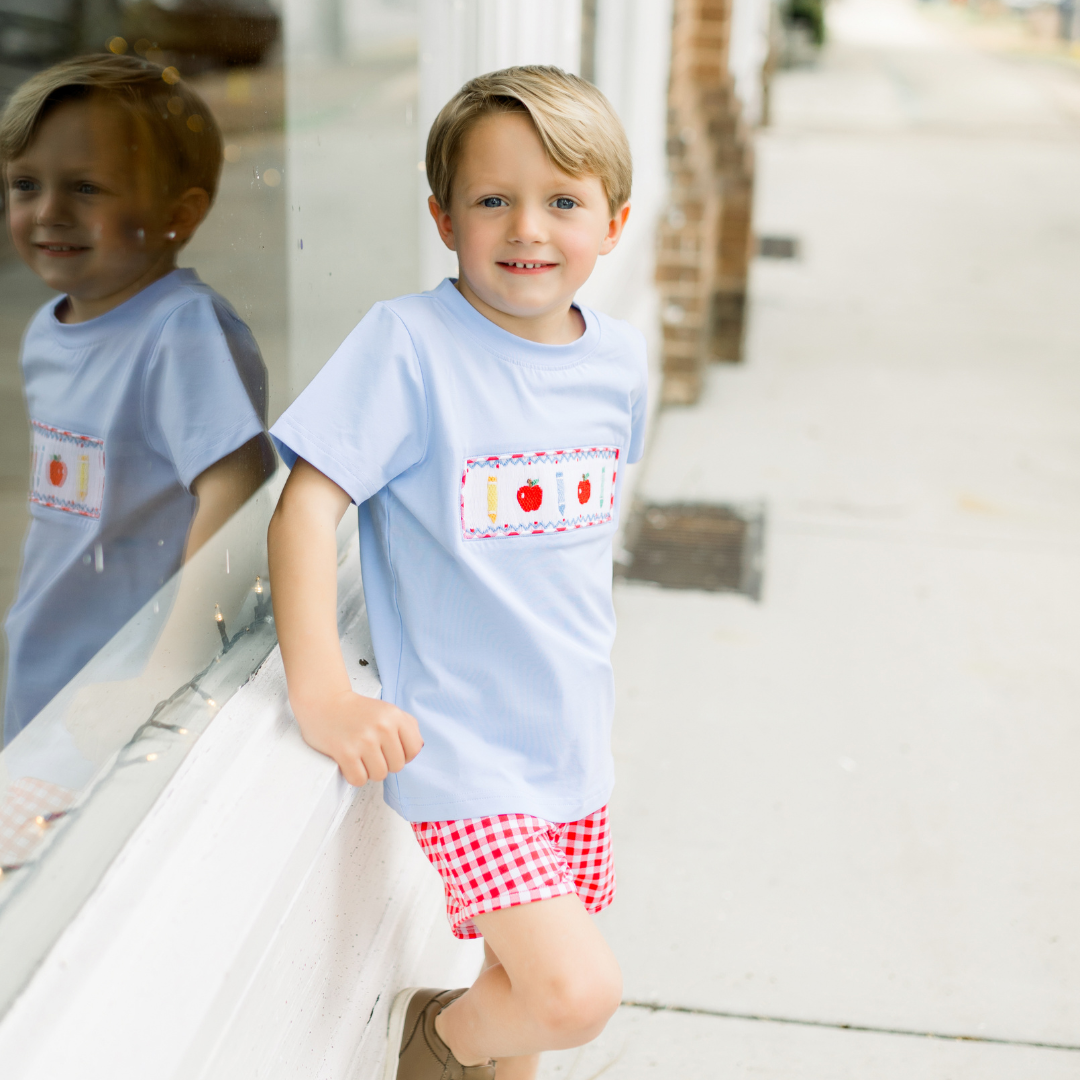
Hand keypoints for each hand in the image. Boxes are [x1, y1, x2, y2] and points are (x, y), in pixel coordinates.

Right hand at [292, 689, 422, 786]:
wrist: (324, 702)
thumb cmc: (357, 711)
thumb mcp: (387, 710)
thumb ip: (408, 726)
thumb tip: (418, 748)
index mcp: (394, 716)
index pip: (414, 750)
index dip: (404, 755)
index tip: (390, 750)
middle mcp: (382, 727)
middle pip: (397, 766)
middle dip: (385, 763)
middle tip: (371, 751)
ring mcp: (364, 740)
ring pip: (379, 775)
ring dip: (369, 770)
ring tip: (360, 756)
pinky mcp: (345, 753)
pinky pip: (359, 780)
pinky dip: (355, 776)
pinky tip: (350, 762)